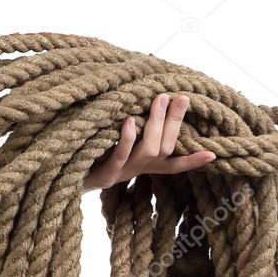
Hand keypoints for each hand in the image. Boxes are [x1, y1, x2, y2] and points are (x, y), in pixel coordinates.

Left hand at [82, 93, 215, 192]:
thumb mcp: (116, 145)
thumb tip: (147, 101)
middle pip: (166, 148)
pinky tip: (130, 121)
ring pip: (149, 150)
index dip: (194, 161)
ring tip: (159, 100)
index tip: (214, 153)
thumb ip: (133, 131)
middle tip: (181, 97)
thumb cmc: (91, 157)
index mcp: (144, 166)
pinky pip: (120, 155)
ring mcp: (123, 173)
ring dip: (157, 123)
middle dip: (175, 123)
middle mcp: (138, 170)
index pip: (175, 164)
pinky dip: (127, 138)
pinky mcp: (106, 174)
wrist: (63, 179)